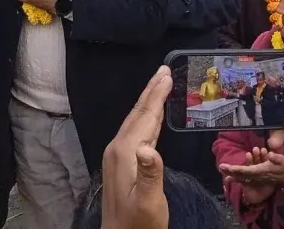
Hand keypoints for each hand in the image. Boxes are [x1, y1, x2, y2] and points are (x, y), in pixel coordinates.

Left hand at [100, 66, 171, 228]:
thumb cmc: (139, 225)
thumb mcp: (149, 203)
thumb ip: (151, 175)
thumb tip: (149, 148)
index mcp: (125, 153)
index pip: (144, 117)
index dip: (156, 95)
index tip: (167, 74)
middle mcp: (117, 149)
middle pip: (137, 113)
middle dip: (151, 91)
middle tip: (164, 70)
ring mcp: (116, 155)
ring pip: (134, 121)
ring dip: (148, 102)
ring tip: (160, 86)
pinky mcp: (119, 163)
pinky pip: (134, 132)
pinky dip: (145, 119)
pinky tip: (151, 119)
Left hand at [219, 147, 283, 204]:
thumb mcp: (283, 161)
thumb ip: (276, 158)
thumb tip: (269, 154)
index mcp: (261, 170)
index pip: (246, 170)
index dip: (236, 169)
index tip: (227, 167)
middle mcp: (257, 174)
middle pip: (241, 173)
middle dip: (231, 171)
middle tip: (220, 167)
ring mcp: (256, 176)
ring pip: (242, 175)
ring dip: (233, 171)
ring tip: (224, 168)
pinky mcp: (257, 176)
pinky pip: (246, 175)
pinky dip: (238, 173)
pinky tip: (231, 172)